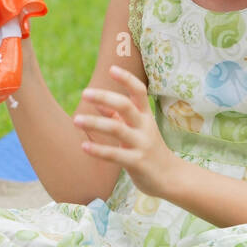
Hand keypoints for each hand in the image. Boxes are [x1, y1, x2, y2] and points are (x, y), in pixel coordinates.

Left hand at [73, 64, 177, 196]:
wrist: (170, 177)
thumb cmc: (149, 149)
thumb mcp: (137, 129)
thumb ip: (118, 116)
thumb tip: (98, 102)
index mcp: (145, 116)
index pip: (139, 92)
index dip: (126, 79)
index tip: (111, 68)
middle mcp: (144, 127)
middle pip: (126, 106)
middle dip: (105, 97)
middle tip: (85, 93)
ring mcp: (142, 144)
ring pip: (117, 129)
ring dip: (95, 123)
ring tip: (76, 120)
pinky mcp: (137, 162)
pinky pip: (115, 155)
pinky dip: (98, 150)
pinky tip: (83, 147)